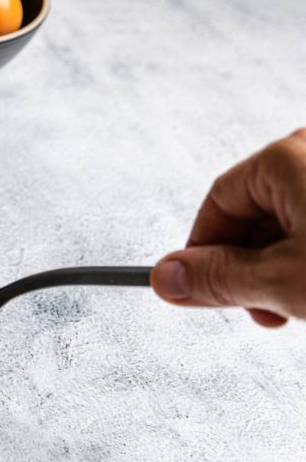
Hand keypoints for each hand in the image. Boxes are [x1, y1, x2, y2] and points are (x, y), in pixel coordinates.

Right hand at [151, 128, 305, 326]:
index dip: (205, 253)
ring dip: (289, 265)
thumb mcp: (287, 280)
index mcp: (286, 155)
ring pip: (293, 221)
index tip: (201, 287)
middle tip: (267, 306)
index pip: (216, 205)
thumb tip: (167, 276)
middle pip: (255, 213)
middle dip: (254, 266)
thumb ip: (218, 278)